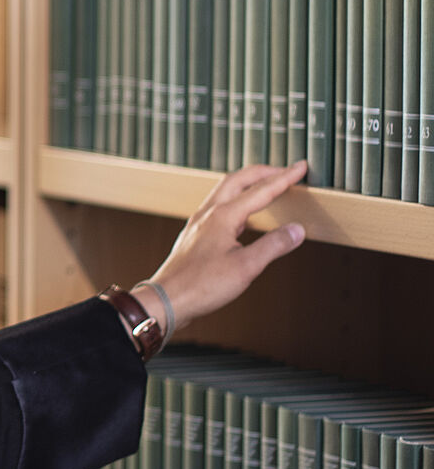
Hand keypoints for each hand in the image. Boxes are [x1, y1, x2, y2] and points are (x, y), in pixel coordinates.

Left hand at [134, 160, 307, 336]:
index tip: (301, 167)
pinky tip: (241, 214)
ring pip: (225, 191)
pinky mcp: (195, 234)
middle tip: (285, 171)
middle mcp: (208, 213)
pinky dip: (235, 200)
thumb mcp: (246, 267)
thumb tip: (297, 230)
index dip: (284, 178)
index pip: (261, 190)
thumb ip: (274, 246)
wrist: (166, 300)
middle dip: (264, 172)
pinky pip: (217, 206)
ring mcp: (199, 223)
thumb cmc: (201, 286)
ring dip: (247, 183)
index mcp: (223, 216)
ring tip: (265, 186)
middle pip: (238, 179)